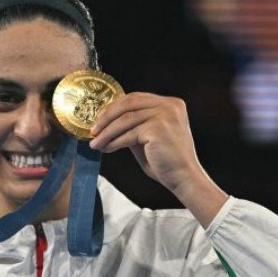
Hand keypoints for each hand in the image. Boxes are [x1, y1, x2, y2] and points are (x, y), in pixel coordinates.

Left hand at [89, 92, 227, 226]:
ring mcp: (165, 115)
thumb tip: (107, 122)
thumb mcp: (148, 137)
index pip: (135, 98)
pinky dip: (114, 141)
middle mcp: (170, 105)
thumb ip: (134, 125)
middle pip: (129, 103)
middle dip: (107, 116)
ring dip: (106, 132)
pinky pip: (129, 133)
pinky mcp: (158, 128)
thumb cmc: (166, 162)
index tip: (99, 119)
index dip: (114, 107)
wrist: (183, 178)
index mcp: (170, 104)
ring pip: (125, 119)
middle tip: (93, 130)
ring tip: (95, 143)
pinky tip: (105, 148)